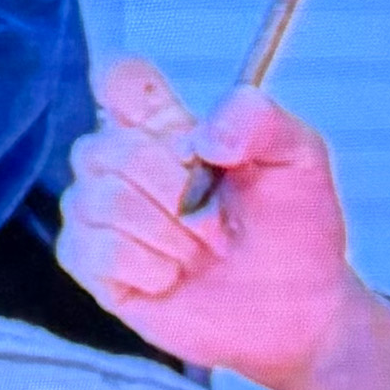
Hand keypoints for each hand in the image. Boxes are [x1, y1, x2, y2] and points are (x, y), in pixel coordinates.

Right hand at [58, 56, 389, 389]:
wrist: (295, 309)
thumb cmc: (293, 228)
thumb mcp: (300, 159)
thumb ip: (261, 121)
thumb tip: (205, 136)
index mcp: (167, 125)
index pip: (117, 79)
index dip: (125, 90)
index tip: (177, 130)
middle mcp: (123, 161)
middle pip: (106, 146)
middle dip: (171, 187)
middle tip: (212, 216)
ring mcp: (100, 213)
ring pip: (97, 200)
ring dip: (163, 234)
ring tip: (197, 251)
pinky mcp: (91, 265)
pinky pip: (89, 250)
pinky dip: (144, 267)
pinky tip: (170, 276)